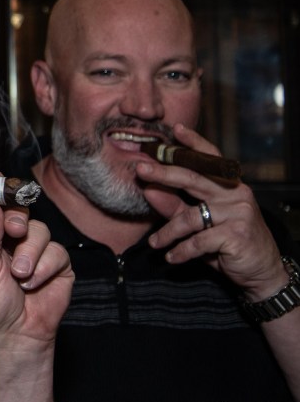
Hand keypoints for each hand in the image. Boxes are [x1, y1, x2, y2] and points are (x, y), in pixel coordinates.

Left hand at [0, 172, 72, 354]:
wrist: (15, 336)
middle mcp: (7, 237)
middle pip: (16, 207)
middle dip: (16, 217)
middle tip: (14, 230)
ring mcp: (33, 248)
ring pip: (39, 229)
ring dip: (29, 253)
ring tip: (19, 276)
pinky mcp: (56, 263)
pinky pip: (56, 251)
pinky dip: (44, 268)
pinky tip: (33, 284)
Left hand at [141, 124, 286, 299]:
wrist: (260, 271)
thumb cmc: (226, 241)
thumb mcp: (199, 223)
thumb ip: (175, 206)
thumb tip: (148, 190)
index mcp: (228, 185)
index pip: (210, 159)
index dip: (194, 143)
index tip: (176, 129)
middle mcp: (235, 193)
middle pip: (194, 178)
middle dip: (164, 173)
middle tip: (140, 170)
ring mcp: (238, 213)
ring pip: (190, 217)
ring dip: (167, 233)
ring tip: (154, 243)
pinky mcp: (237, 235)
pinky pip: (198, 241)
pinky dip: (181, 251)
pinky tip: (171, 258)